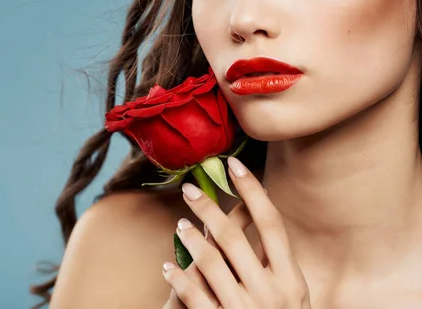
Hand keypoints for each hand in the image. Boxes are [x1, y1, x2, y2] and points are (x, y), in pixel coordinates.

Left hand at [161, 156, 310, 308]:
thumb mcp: (291, 297)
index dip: (252, 191)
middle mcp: (271, 293)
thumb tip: (256, 216)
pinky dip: (178, 277)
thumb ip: (275, 264)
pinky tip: (168, 266)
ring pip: (209, 262)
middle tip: (189, 188)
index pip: (272, 224)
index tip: (232, 164)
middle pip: (234, 237)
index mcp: (292, 280)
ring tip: (181, 224)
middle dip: (209, 208)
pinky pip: (192, 294)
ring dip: (190, 238)